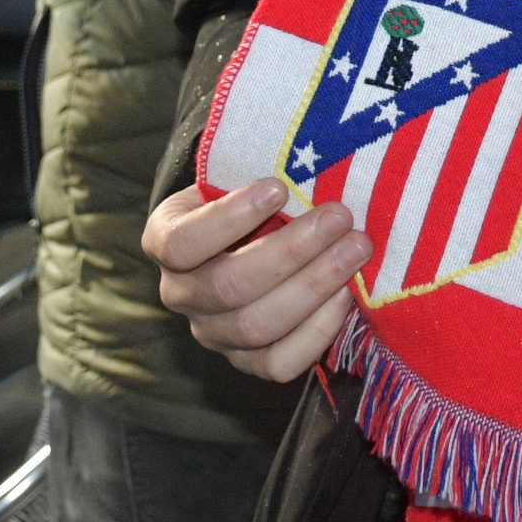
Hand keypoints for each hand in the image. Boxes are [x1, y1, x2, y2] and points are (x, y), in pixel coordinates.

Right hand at [143, 179, 365, 381]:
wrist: (245, 236)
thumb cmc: (246, 193)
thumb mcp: (234, 174)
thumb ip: (255, 170)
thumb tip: (306, 157)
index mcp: (165, 240)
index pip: (182, 243)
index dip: (229, 218)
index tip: (278, 188)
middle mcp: (180, 294)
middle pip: (229, 286)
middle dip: (293, 251)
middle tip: (340, 217)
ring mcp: (212, 333)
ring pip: (257, 325)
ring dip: (315, 285)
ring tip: (356, 249)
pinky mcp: (246, 362)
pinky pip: (280, 363)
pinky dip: (317, 331)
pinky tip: (347, 295)